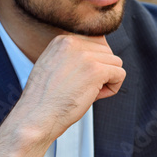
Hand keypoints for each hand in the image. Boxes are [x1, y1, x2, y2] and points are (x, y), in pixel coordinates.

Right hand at [0, 34, 125, 156]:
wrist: (36, 117)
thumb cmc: (45, 99)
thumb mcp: (53, 65)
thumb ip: (72, 55)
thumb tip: (98, 54)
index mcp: (62, 40)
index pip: (95, 44)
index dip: (92, 65)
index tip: (78, 79)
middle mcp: (73, 42)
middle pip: (107, 53)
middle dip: (101, 72)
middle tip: (82, 88)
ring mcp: (85, 56)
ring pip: (116, 63)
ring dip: (107, 80)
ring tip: (87, 92)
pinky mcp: (96, 70)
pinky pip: (120, 74)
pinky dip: (112, 88)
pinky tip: (94, 96)